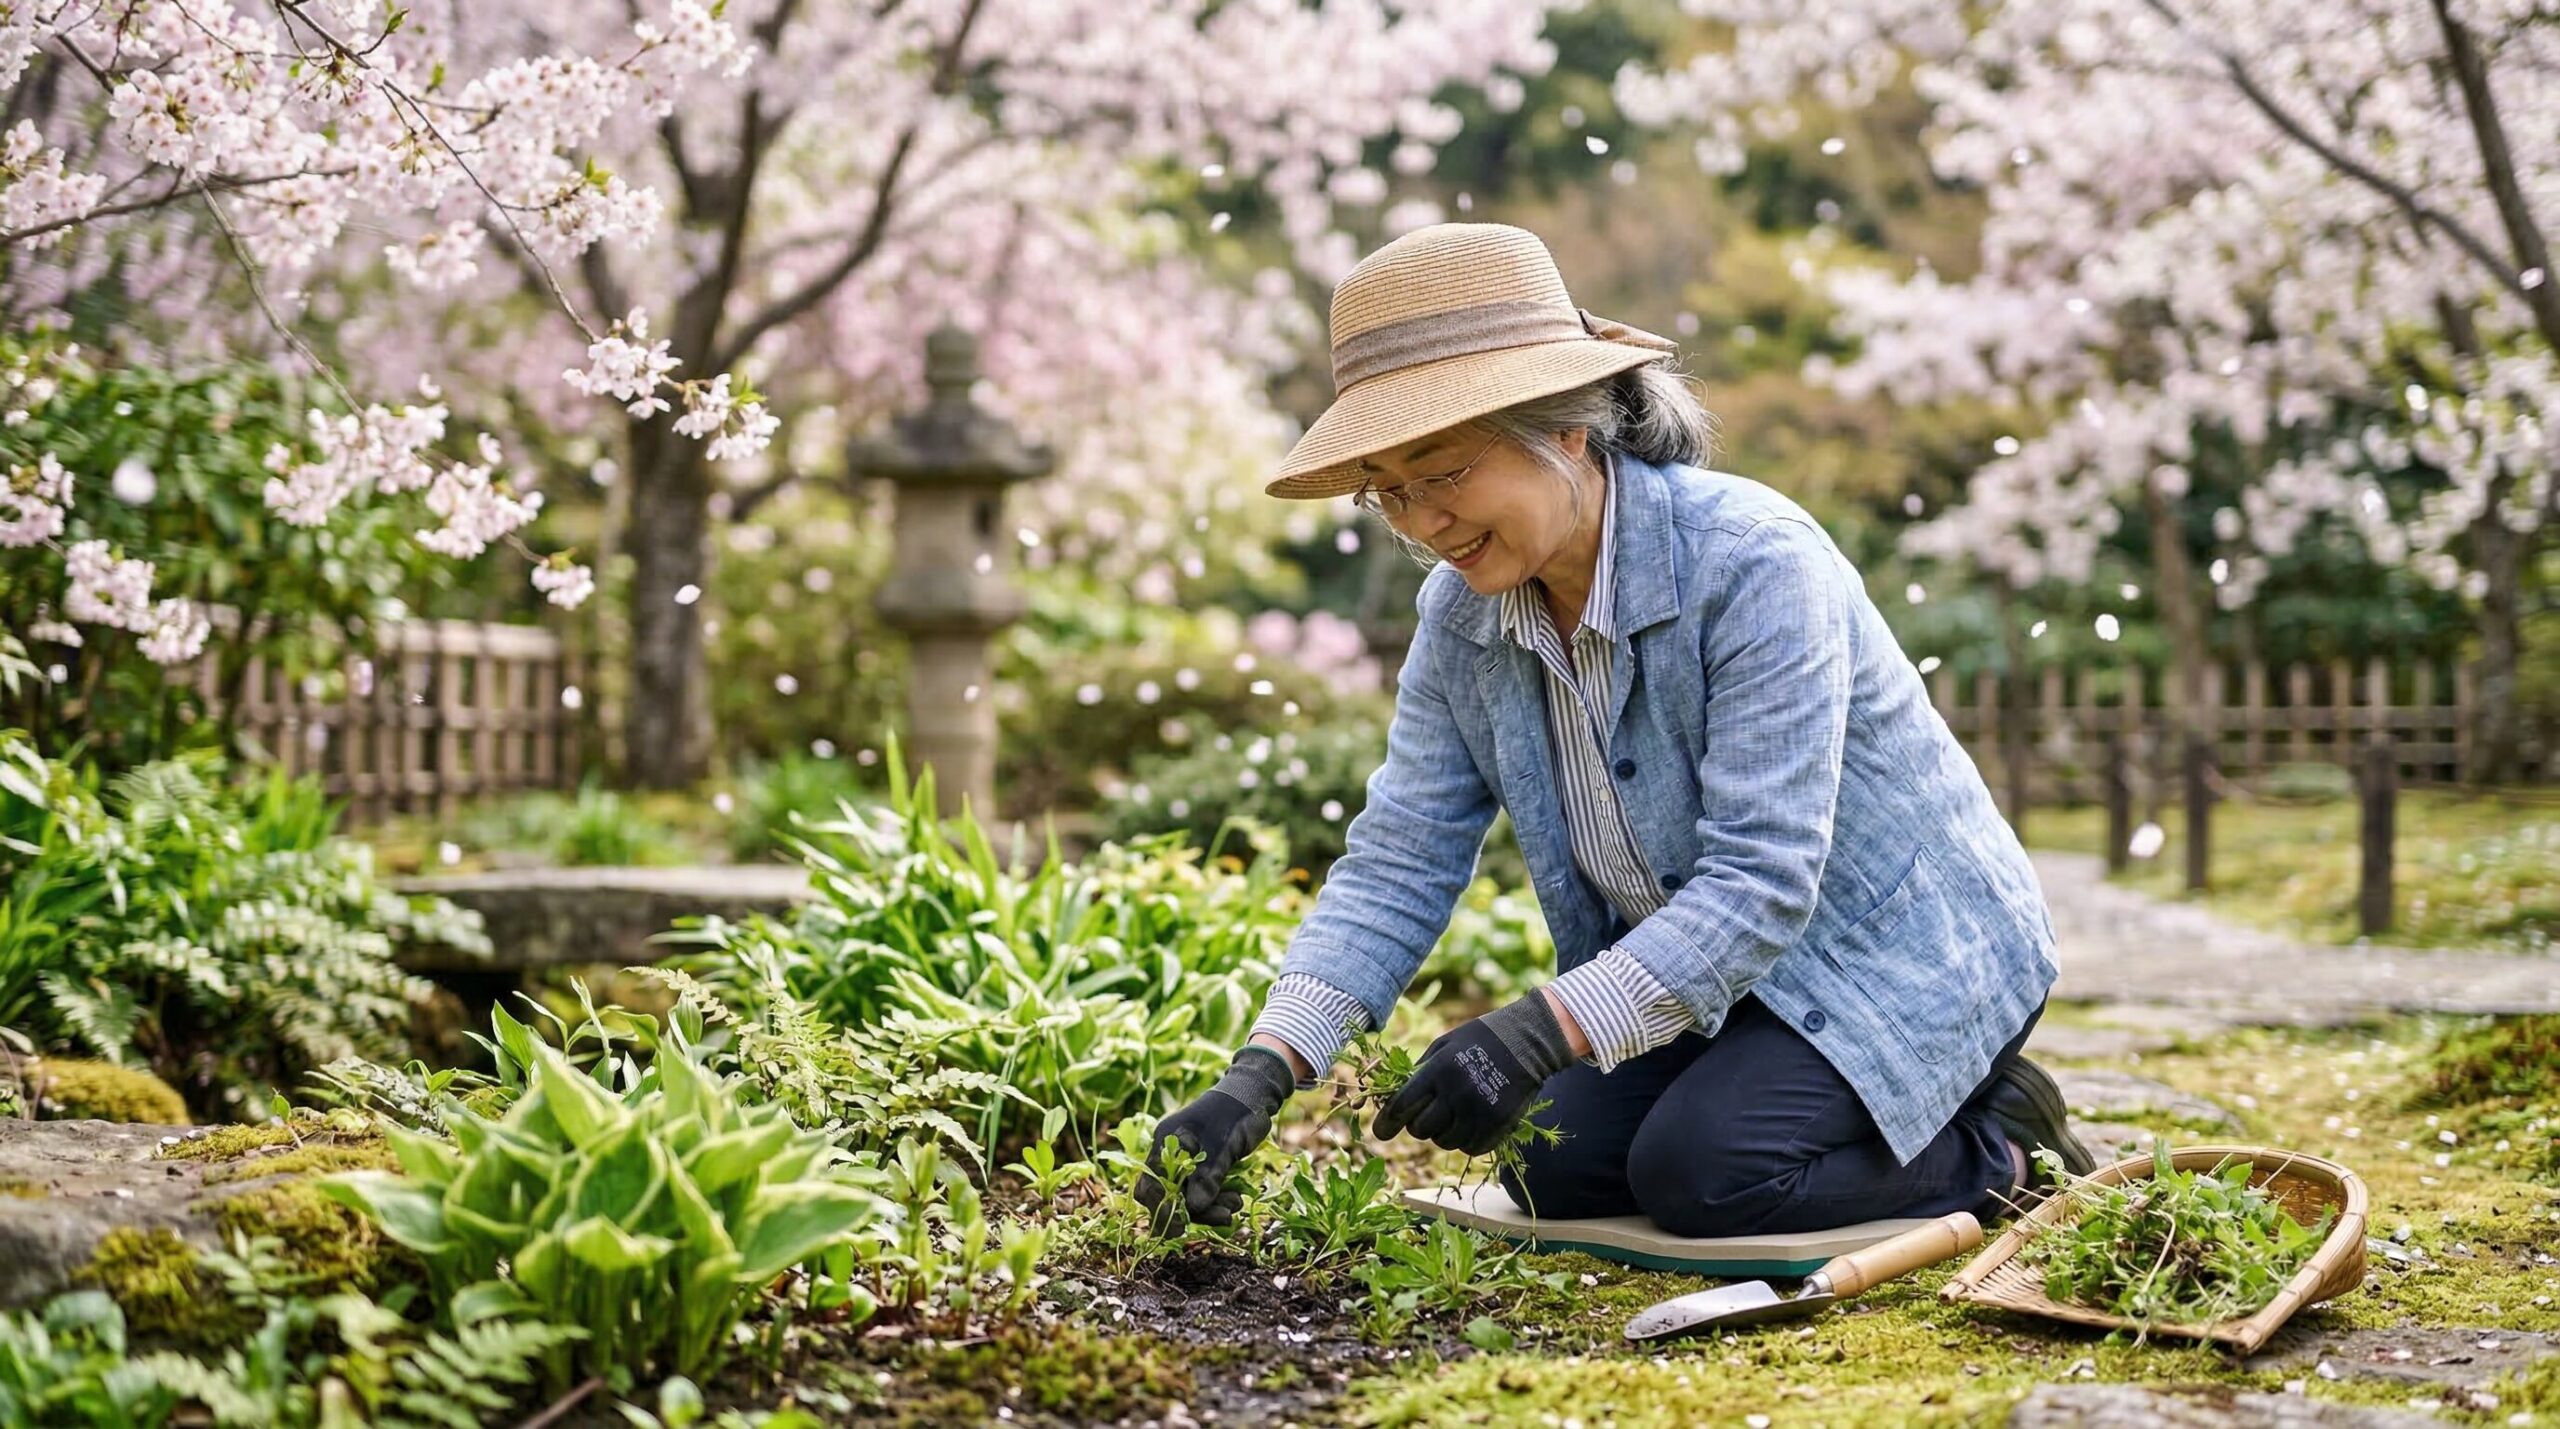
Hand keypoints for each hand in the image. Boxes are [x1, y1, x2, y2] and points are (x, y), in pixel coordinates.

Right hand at [1135, 1045, 1293, 1230]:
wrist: (1254, 1095)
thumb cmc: (1234, 1113)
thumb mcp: (1222, 1144)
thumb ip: (1207, 1176)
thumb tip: (1192, 1208)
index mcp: (1167, 1142)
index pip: (1151, 1183)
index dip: (1161, 1209)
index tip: (1179, 1228)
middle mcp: (1172, 1154)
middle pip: (1169, 1195)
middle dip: (1192, 1211)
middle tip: (1221, 1219)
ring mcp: (1188, 1161)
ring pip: (1188, 1196)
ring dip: (1210, 1207)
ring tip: (1235, 1205)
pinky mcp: (1204, 1168)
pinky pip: (1203, 1192)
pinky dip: (1217, 1200)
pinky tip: (1236, 1200)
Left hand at [1372, 991, 1572, 1156]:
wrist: (1527, 1041)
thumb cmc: (1479, 1039)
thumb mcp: (1444, 1044)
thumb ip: (1420, 1071)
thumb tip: (1393, 1099)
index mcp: (1439, 1070)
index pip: (1402, 1106)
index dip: (1386, 1122)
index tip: (1380, 1132)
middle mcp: (1457, 1093)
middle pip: (1421, 1129)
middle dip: (1417, 1125)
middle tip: (1426, 1115)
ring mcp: (1479, 1112)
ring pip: (1444, 1142)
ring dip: (1442, 1133)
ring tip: (1452, 1115)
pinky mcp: (1499, 1125)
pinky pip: (1470, 1148)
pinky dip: (1465, 1141)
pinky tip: (1470, 1123)